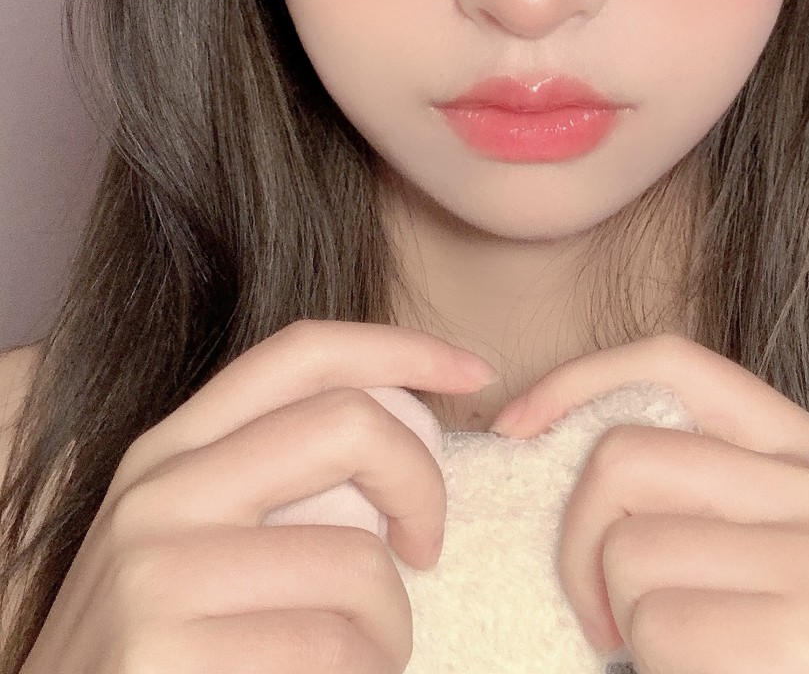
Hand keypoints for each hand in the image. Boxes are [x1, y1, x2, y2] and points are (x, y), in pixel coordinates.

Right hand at [21, 319, 496, 673]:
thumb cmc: (155, 647)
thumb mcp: (188, 536)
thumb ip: (261, 476)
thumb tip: (398, 419)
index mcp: (169, 449)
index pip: (301, 352)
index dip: (401, 346)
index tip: (473, 369)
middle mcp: (158, 494)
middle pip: (348, 425)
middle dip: (423, 482)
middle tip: (427, 546)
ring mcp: (157, 575)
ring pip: (357, 565)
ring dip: (393, 626)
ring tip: (370, 655)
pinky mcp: (166, 655)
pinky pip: (330, 651)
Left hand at [489, 334, 808, 673]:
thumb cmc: (801, 654)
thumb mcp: (772, 542)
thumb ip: (701, 482)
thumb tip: (548, 430)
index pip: (675, 360)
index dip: (579, 380)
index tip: (516, 427)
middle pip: (624, 459)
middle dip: (577, 542)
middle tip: (600, 611)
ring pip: (629, 553)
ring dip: (625, 621)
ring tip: (678, 651)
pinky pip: (659, 626)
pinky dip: (654, 667)